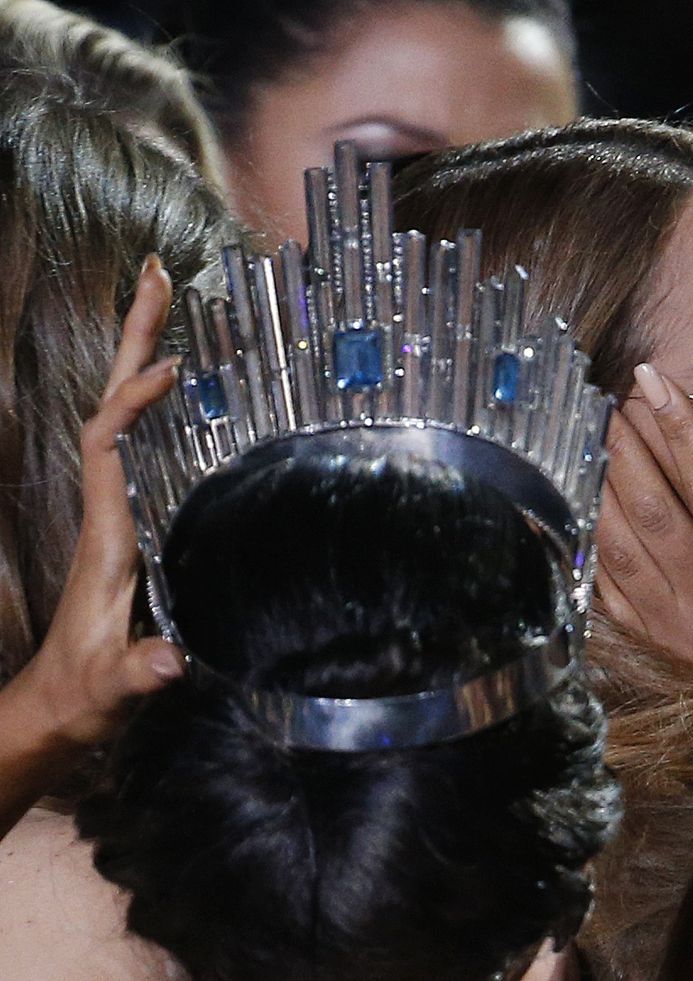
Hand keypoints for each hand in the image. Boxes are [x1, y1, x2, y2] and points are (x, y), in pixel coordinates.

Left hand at [9, 256, 183, 747]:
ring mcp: (116, 511)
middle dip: (132, 341)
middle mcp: (107, 507)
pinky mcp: (132, 522)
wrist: (59, 706)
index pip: (107, 443)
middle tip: (156, 275)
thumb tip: (171, 662)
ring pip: (124, 415)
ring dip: (141, 355)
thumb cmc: (85, 693)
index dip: (130, 401)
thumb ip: (140, 673)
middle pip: (112, 404)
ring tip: (168, 300)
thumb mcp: (113, 689)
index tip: (169, 366)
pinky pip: (141, 441)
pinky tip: (182, 381)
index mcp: (105, 531)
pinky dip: (155, 399)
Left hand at [594, 364, 692, 674]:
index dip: (681, 427)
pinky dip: (594, 539)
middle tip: (606, 399)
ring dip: (603, 486)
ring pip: (622, 546)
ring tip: (592, 438)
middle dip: (626, 447)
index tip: (656, 380)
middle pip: (654, 510)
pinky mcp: (660, 642)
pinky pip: (610, 588)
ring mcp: (680, 627)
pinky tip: (587, 499)